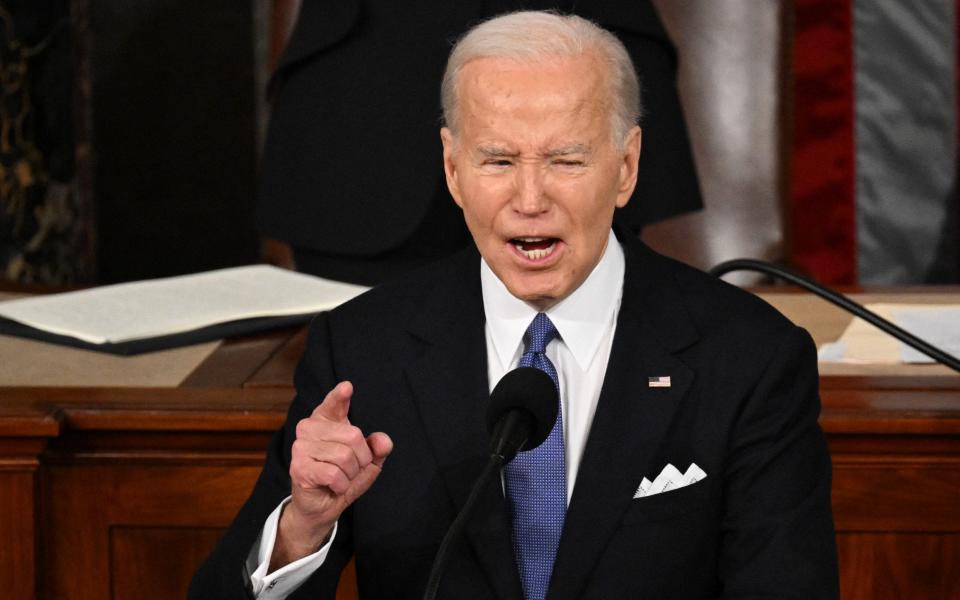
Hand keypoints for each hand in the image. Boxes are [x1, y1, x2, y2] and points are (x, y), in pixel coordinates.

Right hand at [271, 381, 392, 569]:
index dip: (340, 396)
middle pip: (353, 436)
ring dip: (350, 474)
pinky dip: (341, 485)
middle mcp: (309, 428)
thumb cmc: (343, 476)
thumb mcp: (368, 461)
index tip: (347, 388)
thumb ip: (378, 448)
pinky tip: (332, 486)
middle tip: (351, 469)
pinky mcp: (299, 468)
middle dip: (361, 458)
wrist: (322, 506)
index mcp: (326, 420)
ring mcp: (300, 447)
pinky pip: (334, 474)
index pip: (333, 404)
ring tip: (340, 478)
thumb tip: (382, 441)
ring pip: (344, 456)